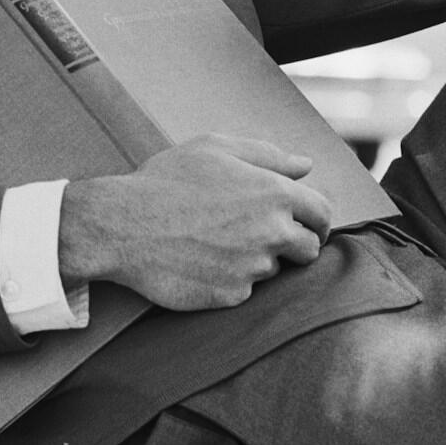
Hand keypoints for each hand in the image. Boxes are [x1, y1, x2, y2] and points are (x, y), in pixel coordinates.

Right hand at [57, 133, 332, 310]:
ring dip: (256, 258)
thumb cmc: (167, 180)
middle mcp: (271, 232)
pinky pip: (244, 290)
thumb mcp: (214, 148)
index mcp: (274, 192)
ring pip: (272, 269)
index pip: (323, 214)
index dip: (316, 219)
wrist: (122, 225)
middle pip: (309, 249)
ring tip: (216, 240)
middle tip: (262, 234)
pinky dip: (230, 278)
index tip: (304, 223)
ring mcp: (252, 268)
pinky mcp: (231, 295)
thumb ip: (267, 155)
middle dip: (294, 243)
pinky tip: (201, 260)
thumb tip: (306, 166)